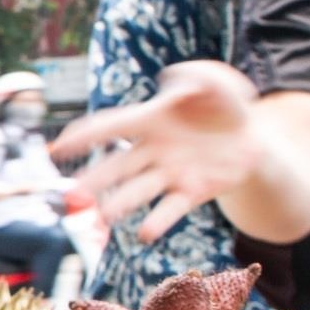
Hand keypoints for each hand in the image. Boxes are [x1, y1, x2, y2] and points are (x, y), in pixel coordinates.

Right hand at [51, 62, 262, 242]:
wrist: (253, 135)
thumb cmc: (225, 102)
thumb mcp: (213, 79)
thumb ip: (194, 76)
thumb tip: (172, 85)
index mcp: (150, 119)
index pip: (110, 127)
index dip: (82, 136)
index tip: (56, 149)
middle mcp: (154, 150)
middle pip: (116, 167)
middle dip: (93, 180)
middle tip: (72, 195)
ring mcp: (171, 174)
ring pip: (137, 191)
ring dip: (118, 205)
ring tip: (102, 218)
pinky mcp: (193, 192)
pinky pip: (171, 209)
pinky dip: (158, 222)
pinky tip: (145, 233)